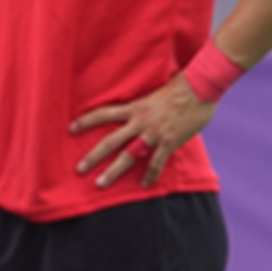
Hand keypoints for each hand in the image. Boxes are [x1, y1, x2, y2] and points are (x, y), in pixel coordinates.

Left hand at [72, 74, 216, 189]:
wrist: (200, 87)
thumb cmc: (180, 85)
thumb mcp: (154, 91)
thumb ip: (144, 104)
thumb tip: (138, 106)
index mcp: (134, 107)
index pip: (103, 114)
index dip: (86, 121)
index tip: (71, 129)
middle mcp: (140, 121)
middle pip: (110, 141)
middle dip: (93, 156)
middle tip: (79, 169)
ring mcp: (154, 133)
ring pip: (128, 155)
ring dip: (113, 171)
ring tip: (100, 183)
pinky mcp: (169, 141)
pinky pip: (156, 162)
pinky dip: (150, 175)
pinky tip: (144, 185)